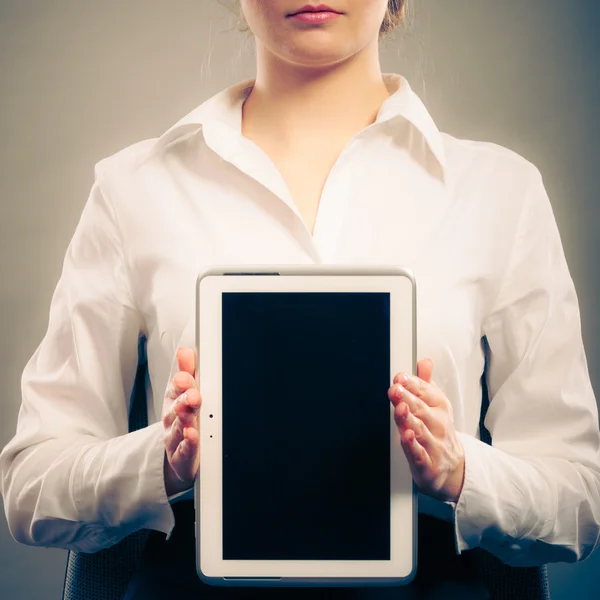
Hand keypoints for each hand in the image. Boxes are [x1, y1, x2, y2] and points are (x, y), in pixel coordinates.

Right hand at [162, 347, 201, 495]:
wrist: (178, 457)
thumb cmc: (183, 420)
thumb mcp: (184, 394)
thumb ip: (188, 372)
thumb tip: (186, 350)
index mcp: (174, 401)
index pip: (175, 388)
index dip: (180, 381)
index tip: (185, 375)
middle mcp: (173, 419)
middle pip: (176, 407)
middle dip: (183, 399)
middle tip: (192, 393)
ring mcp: (176, 438)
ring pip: (179, 427)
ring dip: (184, 419)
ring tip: (191, 412)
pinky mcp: (181, 457)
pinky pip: (183, 450)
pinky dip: (188, 443)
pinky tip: (192, 436)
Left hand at [388, 359, 464, 502]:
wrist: (452, 466)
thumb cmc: (437, 430)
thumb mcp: (434, 404)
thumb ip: (425, 383)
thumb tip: (425, 361)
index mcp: (439, 406)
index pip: (426, 392)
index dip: (412, 384)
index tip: (400, 377)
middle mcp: (438, 424)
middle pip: (421, 409)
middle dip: (408, 398)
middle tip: (395, 389)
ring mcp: (433, 444)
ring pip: (419, 430)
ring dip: (409, 419)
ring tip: (400, 408)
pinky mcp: (427, 464)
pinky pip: (419, 454)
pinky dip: (412, 446)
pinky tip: (405, 437)